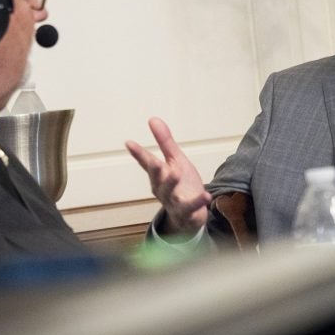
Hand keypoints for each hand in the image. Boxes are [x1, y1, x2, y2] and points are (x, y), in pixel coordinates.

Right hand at [125, 117, 211, 235]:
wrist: (190, 216)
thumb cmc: (181, 186)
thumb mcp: (175, 161)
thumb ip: (165, 142)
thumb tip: (153, 119)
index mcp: (159, 176)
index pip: (147, 163)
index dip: (139, 153)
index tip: (129, 143)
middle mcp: (163, 190)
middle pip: (157, 179)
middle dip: (155, 170)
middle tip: (154, 160)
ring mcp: (174, 202)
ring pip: (170, 194)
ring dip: (171, 184)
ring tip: (175, 172)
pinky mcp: (187, 213)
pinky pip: (191, 208)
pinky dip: (197, 202)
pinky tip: (206, 195)